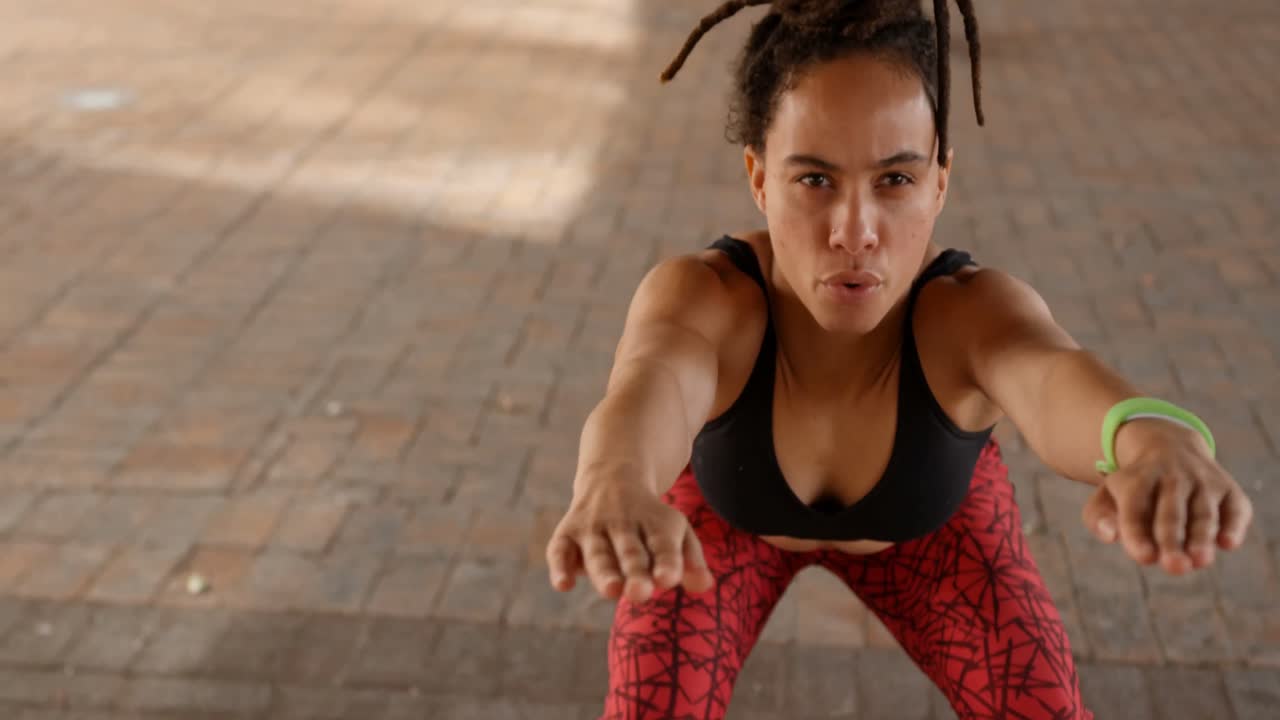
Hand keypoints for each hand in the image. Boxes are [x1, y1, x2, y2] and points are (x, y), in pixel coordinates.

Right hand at [545, 473, 714, 602]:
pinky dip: (560, 566)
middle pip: (631, 551)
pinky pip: (560, 550)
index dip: (667, 562)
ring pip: (598, 553)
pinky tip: (564, 585)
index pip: (663, 544)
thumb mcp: (675, 532)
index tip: (669, 579)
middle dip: (635, 572)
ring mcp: (594, 527)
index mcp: (656, 523)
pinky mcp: (567, 533)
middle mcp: (624, 523)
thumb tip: (705, 587)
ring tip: (611, 590)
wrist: (612, 477)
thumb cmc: (651, 521)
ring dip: (604, 571)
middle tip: (640, 593)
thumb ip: (690, 561)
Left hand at [1081, 421, 1253, 573]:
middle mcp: (1172, 477)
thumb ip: (1098, 517)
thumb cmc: (1134, 487)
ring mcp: (1203, 481)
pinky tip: (1227, 543)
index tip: (1144, 557)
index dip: (1137, 532)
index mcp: (1137, 479)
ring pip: (1203, 511)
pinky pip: (1235, 508)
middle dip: (1172, 539)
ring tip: (1200, 561)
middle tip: (1174, 567)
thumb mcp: (1107, 495)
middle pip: (1171, 511)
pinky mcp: (1229, 490)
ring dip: (1201, 536)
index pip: (1134, 507)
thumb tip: (1110, 535)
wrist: (1170, 447)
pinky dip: (1233, 524)